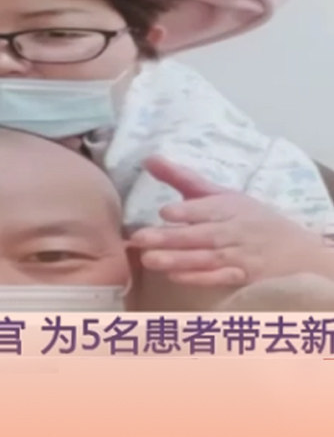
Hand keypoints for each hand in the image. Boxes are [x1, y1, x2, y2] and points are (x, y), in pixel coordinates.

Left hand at [128, 156, 331, 287]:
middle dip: (171, 238)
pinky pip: (220, 278)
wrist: (297, 252)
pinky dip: (198, 278)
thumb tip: (148, 158)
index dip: (187, 211)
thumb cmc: (249, 218)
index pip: (206, 209)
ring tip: (149, 260)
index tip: (164, 212)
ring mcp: (239, 256)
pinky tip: (174, 277)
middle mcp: (233, 231)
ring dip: (178, 260)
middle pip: (201, 235)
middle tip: (139, 239)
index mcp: (227, 207)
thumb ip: (183, 179)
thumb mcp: (221, 194)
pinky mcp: (243, 278)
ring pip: (207, 258)